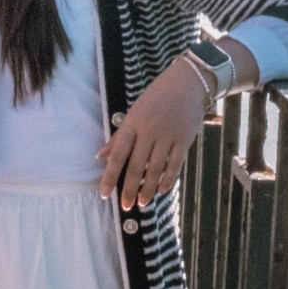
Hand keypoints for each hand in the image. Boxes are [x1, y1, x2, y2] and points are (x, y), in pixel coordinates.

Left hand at [98, 56, 209, 210]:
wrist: (188, 82)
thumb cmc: (156, 97)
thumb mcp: (134, 112)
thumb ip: (118, 136)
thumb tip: (99, 156)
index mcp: (132, 123)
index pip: (118, 155)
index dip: (110, 176)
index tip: (104, 194)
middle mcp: (149, 131)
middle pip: (137, 166)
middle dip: (129, 189)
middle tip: (126, 206)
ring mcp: (168, 135)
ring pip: (156, 169)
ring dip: (148, 188)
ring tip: (143, 202)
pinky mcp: (185, 139)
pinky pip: (175, 164)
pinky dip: (168, 179)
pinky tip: (161, 191)